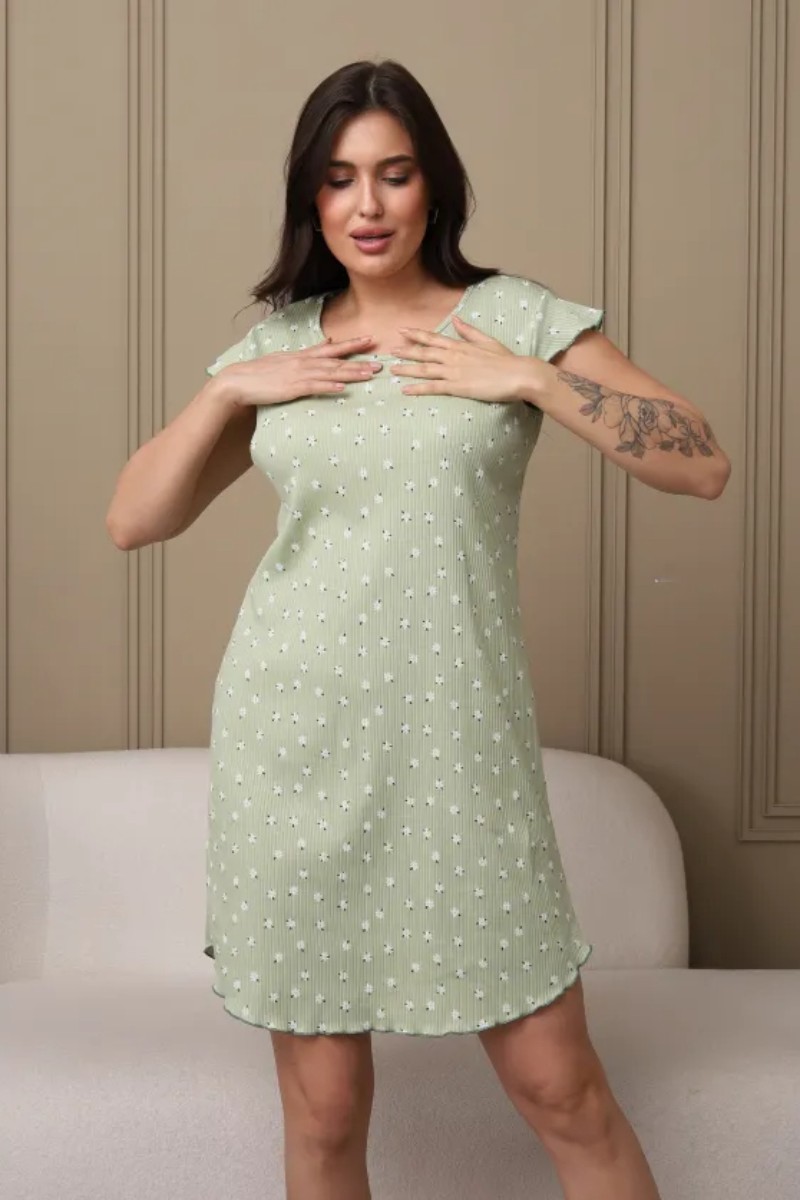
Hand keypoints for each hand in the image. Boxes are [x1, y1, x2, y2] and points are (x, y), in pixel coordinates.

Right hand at [213, 336, 383, 410]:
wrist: (238, 381)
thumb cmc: (261, 374)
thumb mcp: (285, 360)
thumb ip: (308, 354)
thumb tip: (327, 343)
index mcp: (302, 356)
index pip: (332, 348)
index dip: (351, 344)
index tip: (370, 340)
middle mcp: (303, 362)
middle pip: (336, 361)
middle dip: (359, 361)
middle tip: (381, 363)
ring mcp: (298, 374)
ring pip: (330, 373)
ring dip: (351, 374)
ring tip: (369, 375)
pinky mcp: (291, 388)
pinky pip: (314, 387)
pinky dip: (329, 386)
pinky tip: (342, 388)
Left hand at [388, 315, 535, 402]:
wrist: (520, 374)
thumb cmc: (507, 361)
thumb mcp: (488, 341)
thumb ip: (470, 332)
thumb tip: (458, 319)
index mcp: (461, 346)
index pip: (434, 338)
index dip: (417, 334)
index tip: (403, 330)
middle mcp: (454, 356)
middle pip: (425, 352)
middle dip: (406, 350)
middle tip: (390, 350)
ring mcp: (455, 371)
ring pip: (425, 369)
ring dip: (407, 369)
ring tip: (392, 369)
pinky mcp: (458, 387)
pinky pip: (433, 387)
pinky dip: (417, 388)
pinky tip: (405, 390)